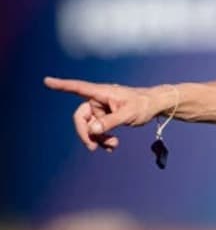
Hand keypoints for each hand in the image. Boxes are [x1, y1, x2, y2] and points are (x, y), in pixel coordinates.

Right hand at [44, 77, 164, 151]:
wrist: (155, 106)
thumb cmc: (143, 104)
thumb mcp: (128, 114)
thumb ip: (110, 122)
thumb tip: (92, 130)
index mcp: (101, 93)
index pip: (77, 88)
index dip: (61, 86)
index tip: (46, 81)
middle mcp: (98, 100)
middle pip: (81, 117)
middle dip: (86, 133)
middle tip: (93, 147)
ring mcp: (101, 109)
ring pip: (90, 126)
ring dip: (98, 138)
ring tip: (113, 146)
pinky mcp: (106, 117)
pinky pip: (98, 129)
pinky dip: (103, 138)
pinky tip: (112, 145)